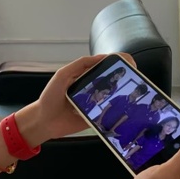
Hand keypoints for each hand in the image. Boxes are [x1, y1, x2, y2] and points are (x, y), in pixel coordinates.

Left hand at [15, 53, 136, 146]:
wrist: (44, 121)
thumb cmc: (51, 96)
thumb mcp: (63, 75)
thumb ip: (80, 65)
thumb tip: (102, 57)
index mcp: (86, 76)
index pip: (105, 66)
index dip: (118, 62)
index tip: (130, 62)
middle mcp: (93, 89)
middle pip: (113, 81)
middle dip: (125, 78)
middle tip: (136, 78)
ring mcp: (96, 104)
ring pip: (114, 98)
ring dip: (123, 95)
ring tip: (135, 93)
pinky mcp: (96, 118)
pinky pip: (109, 115)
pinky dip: (117, 112)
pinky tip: (127, 110)